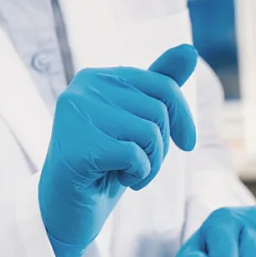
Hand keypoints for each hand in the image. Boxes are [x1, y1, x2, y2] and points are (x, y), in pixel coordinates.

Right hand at [38, 45, 197, 256]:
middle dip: (161, 146)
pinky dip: (137, 175)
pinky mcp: (78, 145)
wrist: (66, 206)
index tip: (186, 143)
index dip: (182, 117)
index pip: (161, 85)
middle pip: (158, 111)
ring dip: (150, 164)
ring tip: (126, 171)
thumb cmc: (104, 163)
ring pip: (149, 133)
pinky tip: (115, 178)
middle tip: (139, 163)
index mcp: (96, 76)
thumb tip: (189, 50)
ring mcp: (76, 114)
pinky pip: (136, 156)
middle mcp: (82, 87)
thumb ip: (159, 86)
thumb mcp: (136, 123)